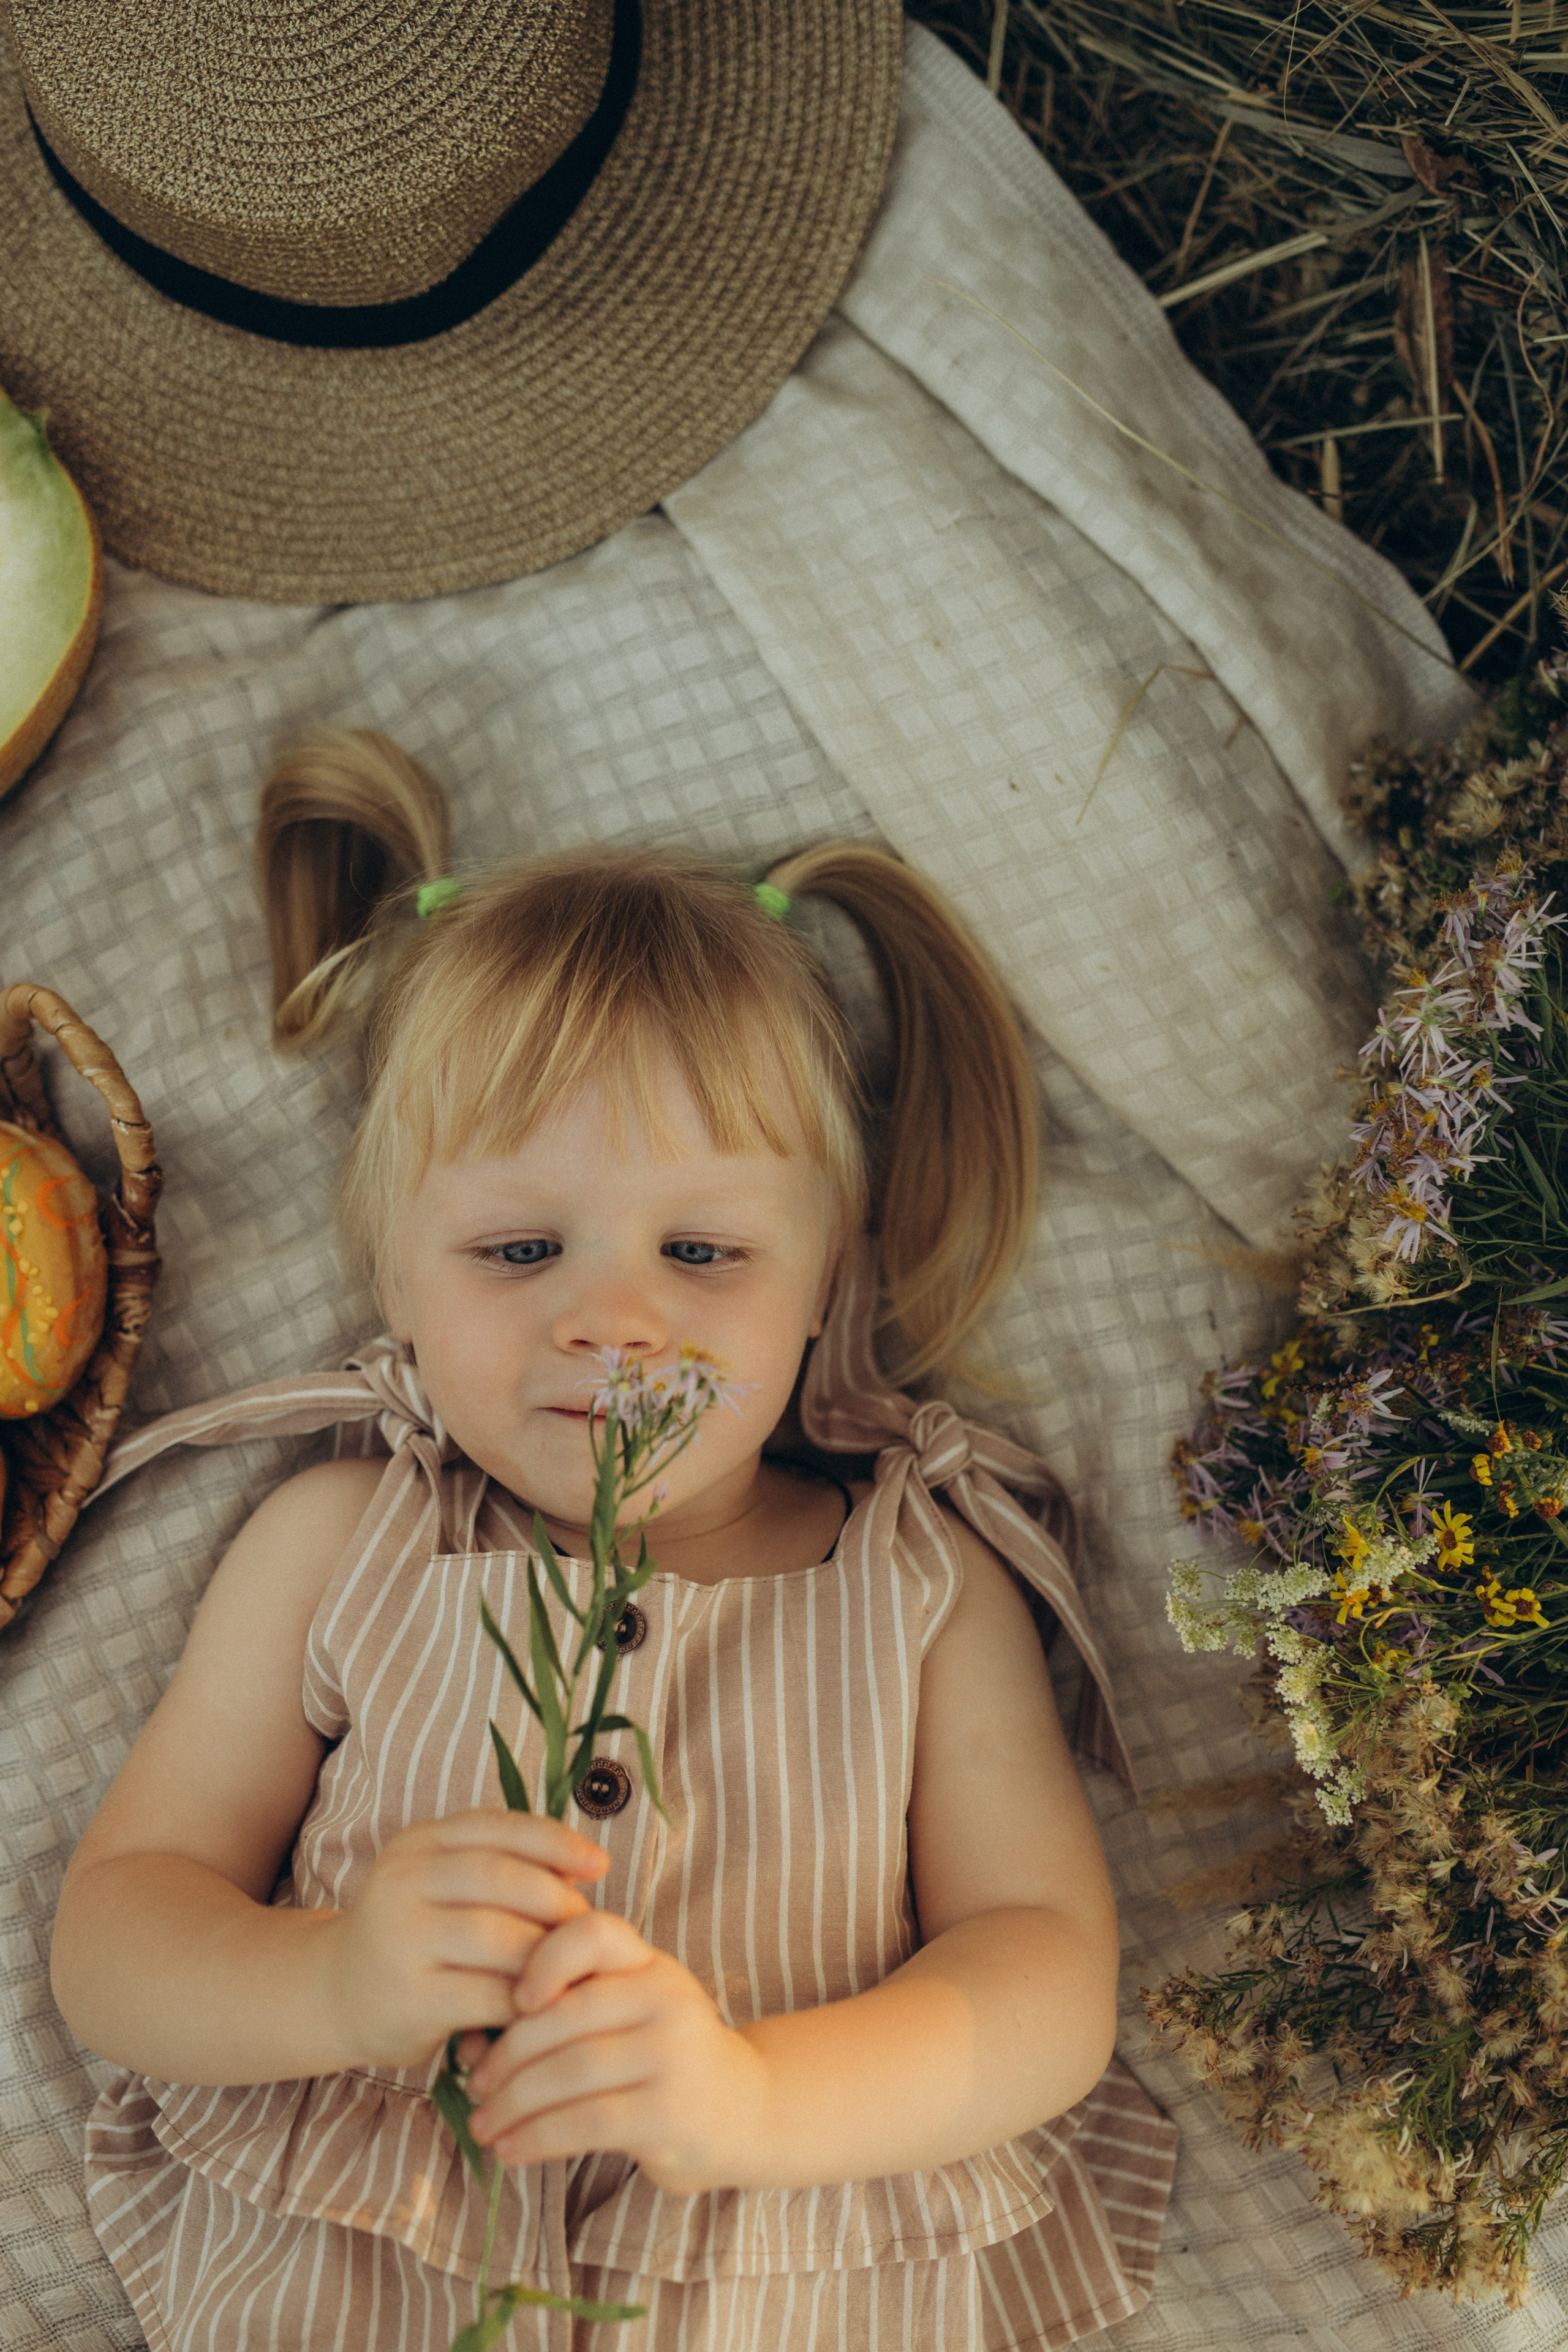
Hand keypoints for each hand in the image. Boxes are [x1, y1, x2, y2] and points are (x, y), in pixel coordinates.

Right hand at [322, 1811, 608, 2070]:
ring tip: (570, 1971)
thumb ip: (501, 1866)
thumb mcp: (442, 1883)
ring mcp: (401, 1940)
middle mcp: (403, 1881)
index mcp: (419, 1842)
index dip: (557, 1843)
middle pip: (505, 1881)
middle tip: (589, 1931)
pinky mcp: (409, 1999)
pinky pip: (489, 1996)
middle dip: (559, 1905)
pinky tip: (539, 2009)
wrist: (334, 1993)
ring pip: (503, 1939)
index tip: (601, 1865)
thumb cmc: (414, 1933)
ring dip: (548, 1958)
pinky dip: (525, 2003)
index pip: (500, 1828)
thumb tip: (585, 1866)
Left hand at [457, 1910, 772, 2194]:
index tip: (513, 2000)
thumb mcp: (625, 2016)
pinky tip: (511, 2151)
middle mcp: (666, 1997)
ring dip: (513, 2104)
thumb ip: (560, 2014)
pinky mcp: (668, 2112)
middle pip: (565, 2016)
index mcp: (648, 1964)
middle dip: (507, 2055)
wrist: (744, 2110)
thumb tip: (465, 2044)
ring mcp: (671, 2054)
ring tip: (482, 2126)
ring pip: (569, 2072)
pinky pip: (585, 2122)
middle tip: (473, 2084)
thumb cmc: (660, 2059)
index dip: (544, 1958)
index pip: (594, 1934)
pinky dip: (536, 2138)